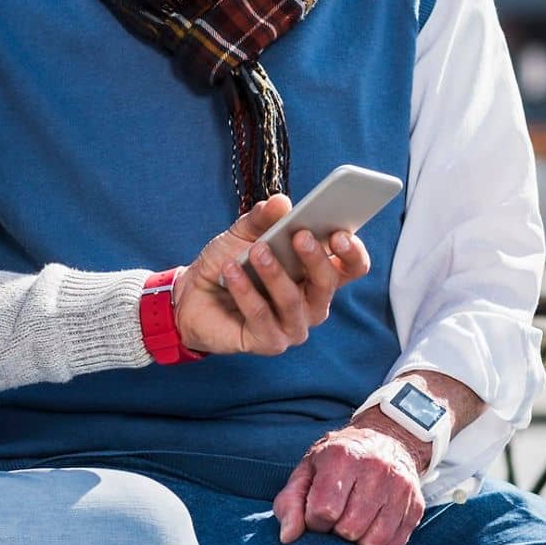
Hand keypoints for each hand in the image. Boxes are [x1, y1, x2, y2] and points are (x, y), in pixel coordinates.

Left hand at [174, 196, 370, 356]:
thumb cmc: (230, 263)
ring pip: (293, 301)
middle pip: (327, 283)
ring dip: (274, 273)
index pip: (352, 266)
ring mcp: (293, 326)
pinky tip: (231, 271)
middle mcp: (312, 303)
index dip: (352, 252)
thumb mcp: (243, 233)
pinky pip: (261, 316)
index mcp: (317, 274)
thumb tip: (281, 202)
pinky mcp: (269, 342)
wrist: (194, 296)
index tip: (339, 232)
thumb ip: (263, 218)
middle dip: (316, 258)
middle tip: (300, 235)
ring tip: (256, 250)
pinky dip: (245, 292)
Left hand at [273, 417, 426, 544]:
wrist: (386, 440)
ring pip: (374, 540)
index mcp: (342, 457)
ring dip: (357, 543)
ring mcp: (400, 487)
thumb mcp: (308, 471)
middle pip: (350, 528)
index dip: (314, 522)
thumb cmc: (338, 461)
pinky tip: (369, 531)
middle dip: (336, 533)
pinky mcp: (416, 504)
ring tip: (351, 527)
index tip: (316, 516)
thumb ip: (290, 502)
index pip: (324, 510)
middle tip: (335, 522)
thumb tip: (288, 537)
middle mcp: (376, 468)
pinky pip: (394, 544)